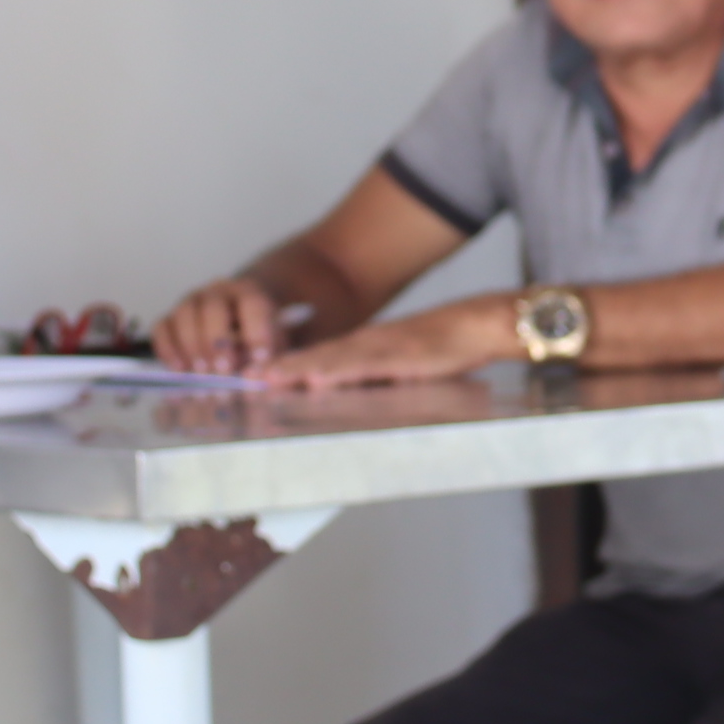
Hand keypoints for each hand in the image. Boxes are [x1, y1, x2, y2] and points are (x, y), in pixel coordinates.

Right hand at [155, 275, 295, 373]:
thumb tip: (255, 376)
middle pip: (212, 308)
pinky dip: (168, 350)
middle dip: (216, 341)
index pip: (253, 303)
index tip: (260, 359)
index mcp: (248, 292)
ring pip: (184, 316)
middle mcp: (216, 291)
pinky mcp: (170, 318)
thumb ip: (268, 360)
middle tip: (222, 370)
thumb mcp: (271, 347)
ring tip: (201, 375)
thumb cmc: (256, 338)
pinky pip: (162, 328)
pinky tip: (179, 371)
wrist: (237, 327)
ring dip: (191, 347)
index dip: (256, 331)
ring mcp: (190, 302)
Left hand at [263, 300, 508, 389]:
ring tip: (264, 378)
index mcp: (368, 347)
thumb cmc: (450, 347)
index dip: (285, 366)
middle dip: (279, 368)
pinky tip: (314, 378)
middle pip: (315, 357)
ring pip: (330, 359)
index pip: (319, 358)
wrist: (480, 324)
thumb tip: (356, 399)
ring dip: (295, 369)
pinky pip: (363, 366)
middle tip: (243, 378)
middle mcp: (368, 344)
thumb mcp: (408, 367)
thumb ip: (381, 380)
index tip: (255, 377)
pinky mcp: (401, 356)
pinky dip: (336, 372)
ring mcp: (383, 348)